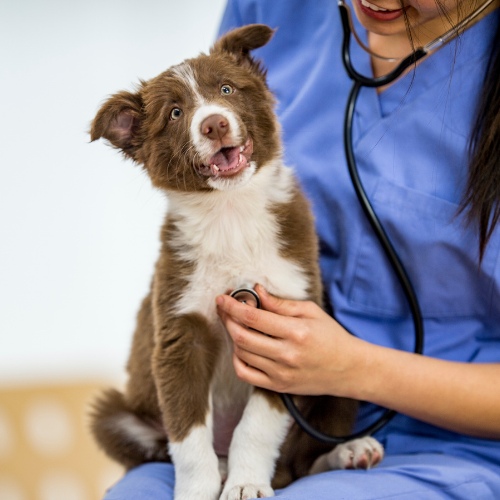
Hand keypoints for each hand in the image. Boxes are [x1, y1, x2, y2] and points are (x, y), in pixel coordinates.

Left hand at [216, 284, 365, 395]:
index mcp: (296, 332)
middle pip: (242, 336)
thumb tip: (257, 291)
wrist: (349, 369)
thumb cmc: (331, 336)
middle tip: (224, 308)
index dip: (232, 306)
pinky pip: (245, 374)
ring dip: (232, 336)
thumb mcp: (311, 311)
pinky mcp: (278, 386)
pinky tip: (241, 347)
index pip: (253, 317)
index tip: (222, 297)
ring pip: (241, 354)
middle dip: (227, 319)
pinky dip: (237, 359)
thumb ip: (281, 303)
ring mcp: (281, 373)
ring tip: (236, 324)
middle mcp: (286, 355)